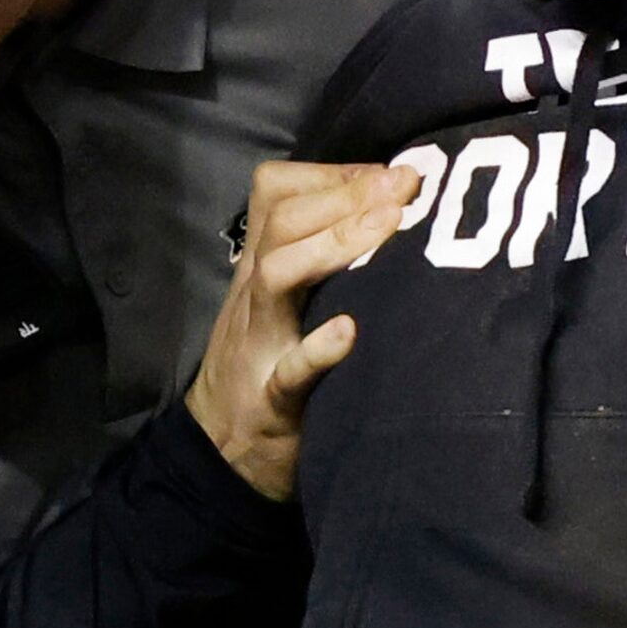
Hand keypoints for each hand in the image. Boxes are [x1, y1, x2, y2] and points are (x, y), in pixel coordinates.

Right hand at [186, 160, 418, 499]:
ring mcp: (260, 347)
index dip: (334, 174)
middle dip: (345, 194)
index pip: (277, 194)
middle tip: (405, 183)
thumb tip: (388, 203)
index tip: (391, 170)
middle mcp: (257, 297)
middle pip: (282, 224)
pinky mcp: (274, 404)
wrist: (221, 457)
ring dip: (334, 246)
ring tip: (388, 226)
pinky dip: (317, 350)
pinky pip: (288, 374)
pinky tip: (350, 331)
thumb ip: (317, 255)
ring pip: (277, 276)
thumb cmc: (268, 368)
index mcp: (260, 269)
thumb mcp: (284, 302)